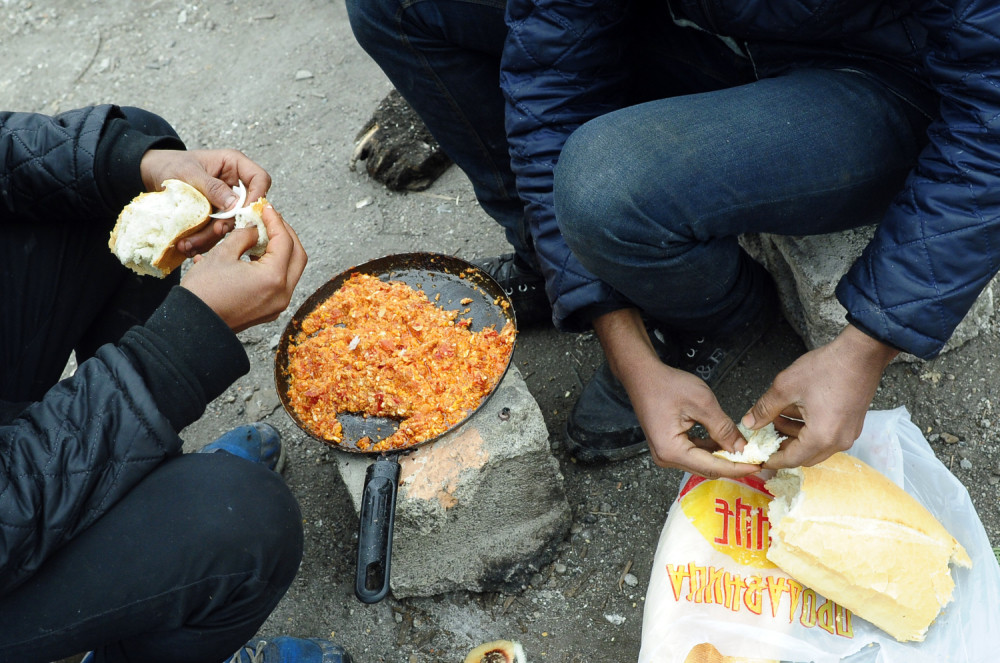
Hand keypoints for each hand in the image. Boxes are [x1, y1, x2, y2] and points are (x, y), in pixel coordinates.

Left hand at [139, 148, 271, 255]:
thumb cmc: (171, 165)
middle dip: (230, 223)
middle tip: (215, 230)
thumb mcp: (190, 173)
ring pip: (230, 224)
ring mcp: (226, 203)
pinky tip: (188, 244)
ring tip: (188, 243)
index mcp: (234, 165)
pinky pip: (216, 232)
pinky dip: (203, 240)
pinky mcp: (216, 217)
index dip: (257, 196)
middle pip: (246, 208)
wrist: (151, 174)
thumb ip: (213, 188)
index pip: (260, 179)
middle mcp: (235, 185)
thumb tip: (236, 205)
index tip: (244, 212)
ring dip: (211, 236)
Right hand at [180, 204, 306, 332]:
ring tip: (262, 236)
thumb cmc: (204, 290)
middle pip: (297, 256)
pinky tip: (255, 255)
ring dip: (280, 251)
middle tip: (271, 220)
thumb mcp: (223, 254)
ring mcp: (278, 305)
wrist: (192, 325)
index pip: (285, 241)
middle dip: (286, 234)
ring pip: (290, 270)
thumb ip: (245, 236)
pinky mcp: (269, 311)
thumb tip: (256, 230)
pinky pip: (278, 284)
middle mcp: (282, 294)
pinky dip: (272, 266)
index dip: (275, 221)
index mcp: (273, 278)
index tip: (266, 208)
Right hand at [592, 309, 760, 478]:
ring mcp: (666, 454)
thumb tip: (741, 448)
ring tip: (746, 453)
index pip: (712, 466)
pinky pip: (694, 453)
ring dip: (722, 457)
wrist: (642, 375)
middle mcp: (666, 458)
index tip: (759, 466)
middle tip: (757, 461)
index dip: (738, 467)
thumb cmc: (667, 385)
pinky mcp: (668, 447)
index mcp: (672, 450)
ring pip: (701, 462)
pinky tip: (725, 443)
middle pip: (706, 468)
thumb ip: (723, 427)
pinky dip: (711, 449)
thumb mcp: (701, 402)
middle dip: (732, 465)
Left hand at [743, 325, 897, 468]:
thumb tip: (749, 422)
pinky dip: (808, 429)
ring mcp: (848, 434)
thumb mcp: (786, 387)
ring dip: (794, 435)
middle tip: (765, 434)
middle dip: (782, 447)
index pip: (791, 459)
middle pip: (804, 456)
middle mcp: (838, 441)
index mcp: (821, 437)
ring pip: (815, 446)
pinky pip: (826, 436)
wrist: (860, 352)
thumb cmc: (827, 368)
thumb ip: (765, 408)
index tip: (758, 455)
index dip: (771, 458)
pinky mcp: (852, 424)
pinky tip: (795, 411)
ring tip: (777, 416)